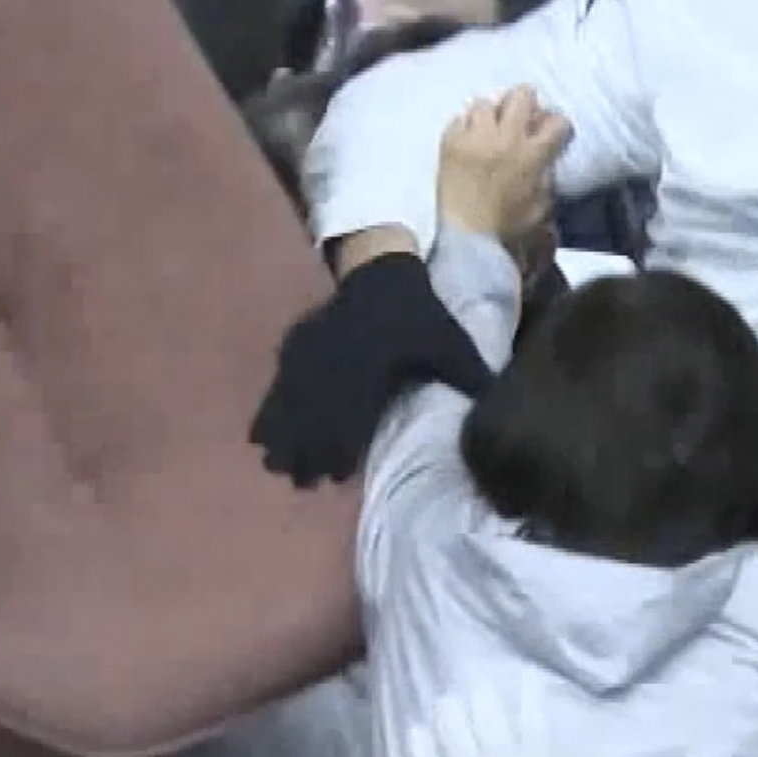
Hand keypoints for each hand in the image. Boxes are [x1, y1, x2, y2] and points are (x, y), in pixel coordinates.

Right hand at [249, 252, 496, 486]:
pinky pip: (279, 384)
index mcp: (373, 362)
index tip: (338, 475)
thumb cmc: (421, 315)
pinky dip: (269, 411)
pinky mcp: (298, 346)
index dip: (343, 445)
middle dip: (308, 449)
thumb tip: (499, 408)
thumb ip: (469, 376)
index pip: (353, 411)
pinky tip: (258, 437)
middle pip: (317, 411)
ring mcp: (314, 351)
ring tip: (276, 468)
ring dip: (284, 436)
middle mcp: (338, 358)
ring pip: (293, 400)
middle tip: (302, 483)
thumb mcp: (450, 342)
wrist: (382, 273)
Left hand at [405, 684, 613, 756]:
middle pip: (487, 719)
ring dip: (449, 713)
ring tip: (446, 699)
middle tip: (477, 684)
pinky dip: (420, 747)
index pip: (532, 720)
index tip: (524, 675)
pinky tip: (415, 730)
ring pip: (454, 735)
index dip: (528, 695)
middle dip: (482, 696)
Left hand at [435, 90, 570, 252]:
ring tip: (489, 129)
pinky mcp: (449, 143)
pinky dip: (465, 128)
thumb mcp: (541, 204)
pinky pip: (459, 120)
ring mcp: (474, 138)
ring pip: (485, 102)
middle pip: (521, 95)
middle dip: (525, 103)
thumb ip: (545, 174)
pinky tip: (468, 143)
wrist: (467, 238)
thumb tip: (544, 157)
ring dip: (491, 114)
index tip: (551, 131)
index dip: (556, 124)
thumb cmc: (508, 228)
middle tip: (521, 117)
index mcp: (532, 155)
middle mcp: (505, 139)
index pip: (556, 121)